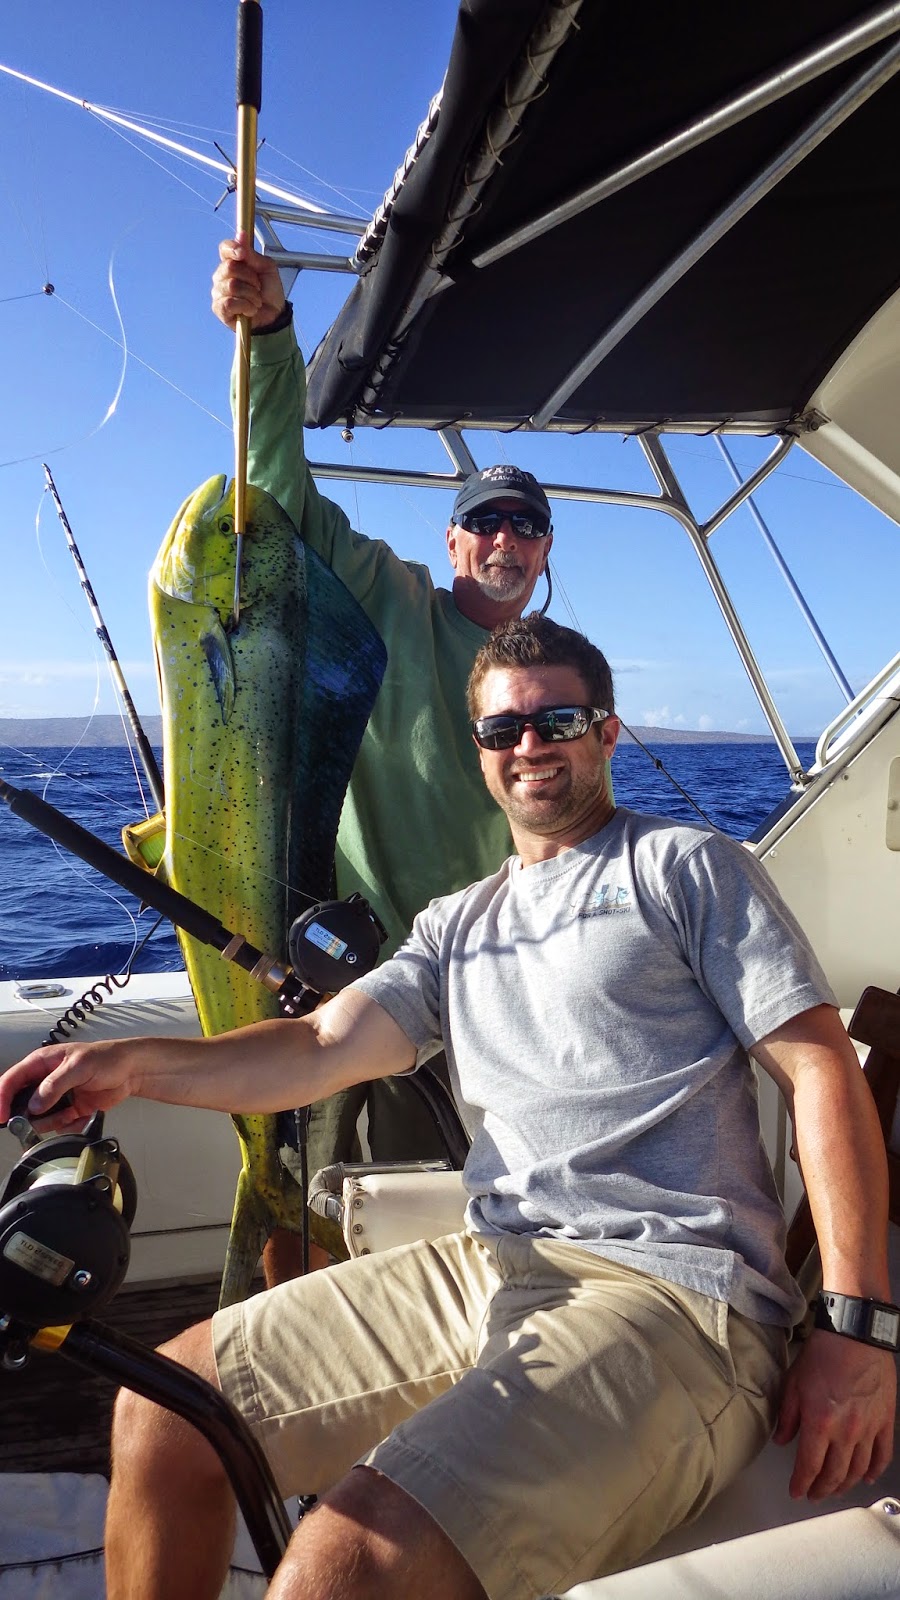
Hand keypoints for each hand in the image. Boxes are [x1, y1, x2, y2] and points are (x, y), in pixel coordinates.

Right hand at [0, 1040, 138, 1132]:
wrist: (131, 1071)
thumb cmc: (107, 1058)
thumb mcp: (78, 1067)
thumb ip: (54, 1085)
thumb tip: (35, 1104)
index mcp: (42, 1063)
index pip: (12, 1079)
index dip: (2, 1097)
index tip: (2, 1115)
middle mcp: (46, 1080)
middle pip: (23, 1103)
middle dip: (30, 1115)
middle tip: (41, 1118)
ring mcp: (57, 1097)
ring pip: (40, 1118)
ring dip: (53, 1120)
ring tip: (70, 1112)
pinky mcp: (69, 1110)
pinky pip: (59, 1124)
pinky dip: (69, 1124)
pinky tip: (81, 1114)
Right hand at [211, 236, 285, 332]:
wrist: (275, 316)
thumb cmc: (270, 292)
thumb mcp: (266, 268)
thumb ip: (252, 254)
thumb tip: (241, 234)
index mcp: (233, 263)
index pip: (224, 248)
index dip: (232, 248)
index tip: (242, 254)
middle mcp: (222, 276)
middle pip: (229, 267)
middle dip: (250, 278)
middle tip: (258, 287)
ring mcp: (218, 292)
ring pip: (232, 286)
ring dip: (251, 294)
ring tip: (256, 301)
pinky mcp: (219, 309)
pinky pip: (229, 302)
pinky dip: (245, 306)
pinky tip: (250, 310)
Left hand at [774, 1328, 895, 1498]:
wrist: (856, 1335)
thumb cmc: (824, 1354)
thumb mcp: (794, 1381)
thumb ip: (788, 1415)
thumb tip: (782, 1440)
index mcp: (819, 1423)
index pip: (809, 1466)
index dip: (801, 1484)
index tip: (796, 1492)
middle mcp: (845, 1432)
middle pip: (834, 1474)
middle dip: (822, 1489)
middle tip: (814, 1495)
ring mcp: (868, 1429)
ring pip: (858, 1470)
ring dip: (846, 1485)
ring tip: (836, 1489)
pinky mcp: (885, 1421)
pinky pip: (882, 1455)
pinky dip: (874, 1470)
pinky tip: (867, 1477)